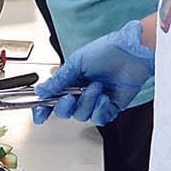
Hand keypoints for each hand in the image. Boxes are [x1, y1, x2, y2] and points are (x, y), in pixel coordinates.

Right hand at [31, 18, 153, 125]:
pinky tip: (104, 97)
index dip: (43, 108)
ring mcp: (95, 101)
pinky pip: (99, 118)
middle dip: (65, 106)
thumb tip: (41, 91)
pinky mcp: (110, 108)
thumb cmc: (106, 51)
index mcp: (70, 81)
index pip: (52, 99)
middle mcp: (81, 92)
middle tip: (70, 96)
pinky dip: (100, 109)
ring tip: (96, 87)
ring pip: (81, 116)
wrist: (131, 53)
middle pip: (65, 111)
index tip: (39, 113)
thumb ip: (58, 80)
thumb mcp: (76, 63)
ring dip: (87, 102)